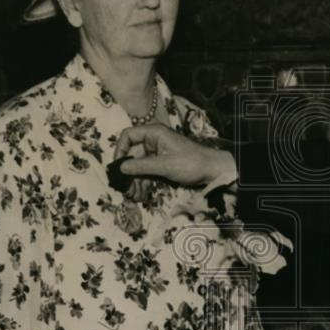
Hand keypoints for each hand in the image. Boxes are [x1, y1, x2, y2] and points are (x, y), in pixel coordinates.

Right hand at [114, 124, 235, 188]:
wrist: (212, 170)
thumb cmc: (191, 163)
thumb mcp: (164, 165)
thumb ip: (141, 166)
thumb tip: (121, 167)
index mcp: (154, 133)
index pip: (128, 135)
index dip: (120, 149)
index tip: (118, 166)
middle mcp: (153, 140)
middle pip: (132, 153)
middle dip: (127, 172)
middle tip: (124, 188)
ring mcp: (157, 152)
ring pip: (138, 165)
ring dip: (134, 180)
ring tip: (132, 196)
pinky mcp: (161, 163)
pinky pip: (147, 171)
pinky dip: (143, 182)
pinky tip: (140, 195)